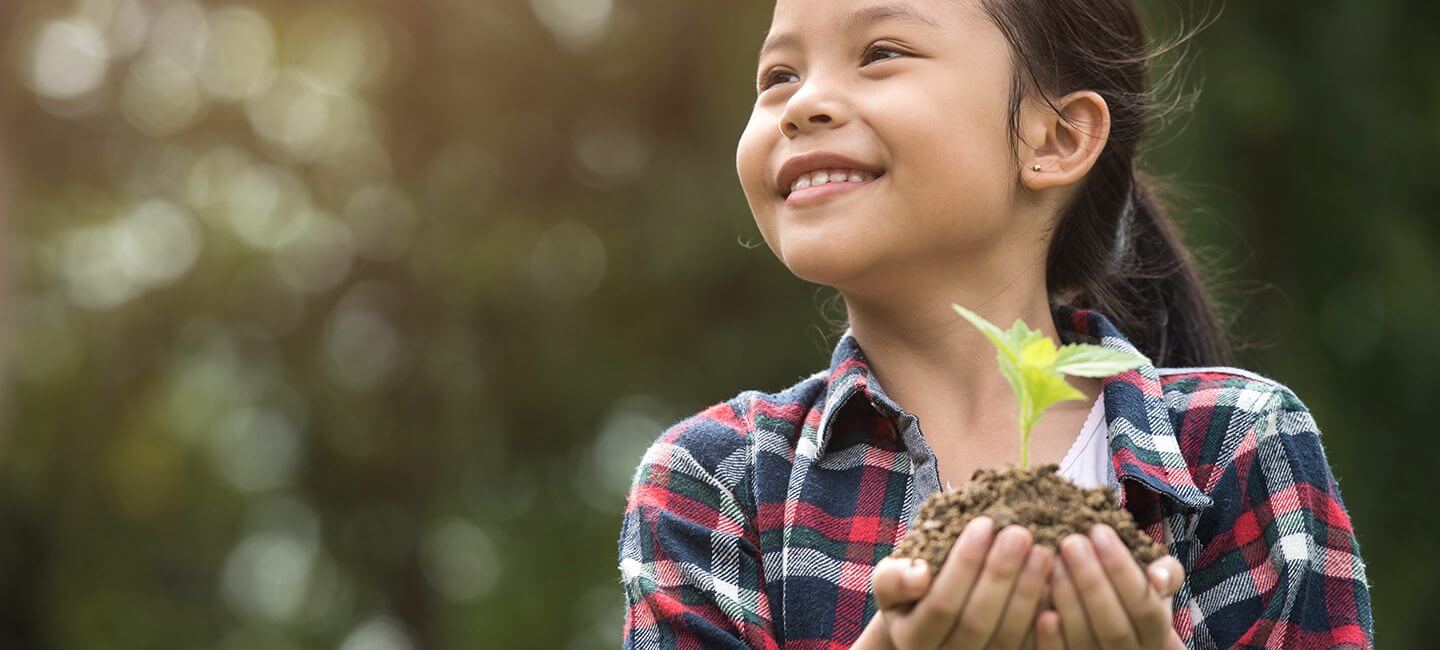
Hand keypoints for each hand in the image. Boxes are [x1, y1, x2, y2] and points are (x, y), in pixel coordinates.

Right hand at [866, 517, 1055, 648]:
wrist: (932, 623)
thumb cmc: (912, 591)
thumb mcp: (890, 580)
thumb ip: (895, 578)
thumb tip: (920, 574)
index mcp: (914, 639)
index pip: (941, 604)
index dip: (964, 565)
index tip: (984, 524)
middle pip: (976, 623)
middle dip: (999, 574)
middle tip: (1019, 533)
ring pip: (1008, 639)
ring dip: (1028, 593)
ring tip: (1042, 551)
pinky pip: (1031, 648)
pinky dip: (1047, 620)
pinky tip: (1056, 583)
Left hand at [1034, 524, 1185, 649]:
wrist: (1113, 634)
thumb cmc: (1132, 594)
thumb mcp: (1157, 583)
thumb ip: (1168, 574)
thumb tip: (1158, 576)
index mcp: (1155, 632)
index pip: (1144, 605)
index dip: (1122, 570)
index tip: (1099, 531)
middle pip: (1114, 626)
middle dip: (1091, 581)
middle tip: (1071, 542)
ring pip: (1086, 641)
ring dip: (1069, 600)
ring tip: (1054, 561)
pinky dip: (1052, 639)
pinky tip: (1043, 611)